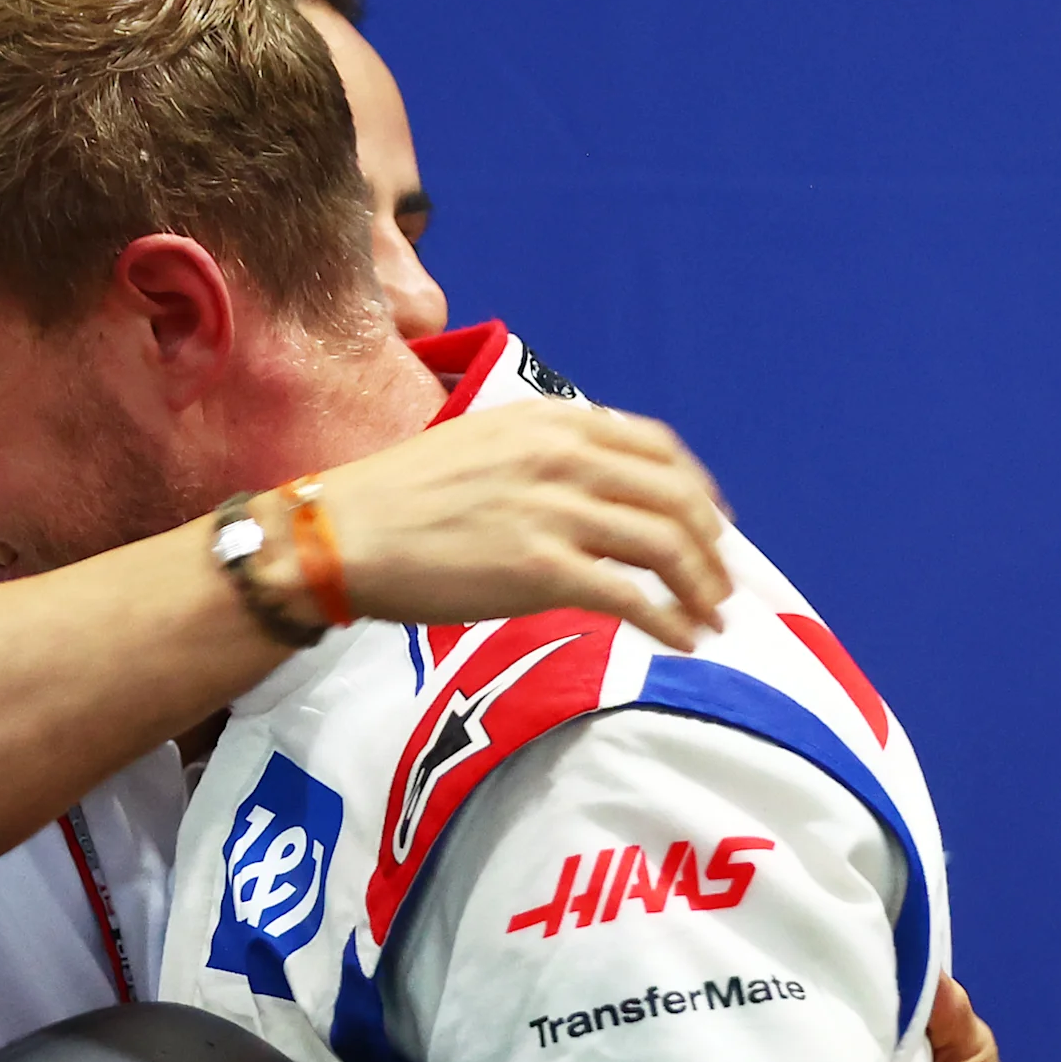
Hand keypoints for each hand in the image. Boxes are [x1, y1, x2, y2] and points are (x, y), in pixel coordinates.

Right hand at [283, 401, 734, 648]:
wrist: (340, 535)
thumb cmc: (397, 499)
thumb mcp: (481, 445)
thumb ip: (542, 455)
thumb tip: (592, 494)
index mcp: (551, 421)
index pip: (656, 446)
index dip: (697, 489)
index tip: (709, 523)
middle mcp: (563, 456)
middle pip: (675, 497)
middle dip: (711, 546)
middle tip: (720, 583)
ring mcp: (556, 511)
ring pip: (666, 546)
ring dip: (701, 587)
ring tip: (711, 617)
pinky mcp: (542, 570)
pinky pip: (633, 597)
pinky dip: (670, 621)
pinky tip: (680, 640)